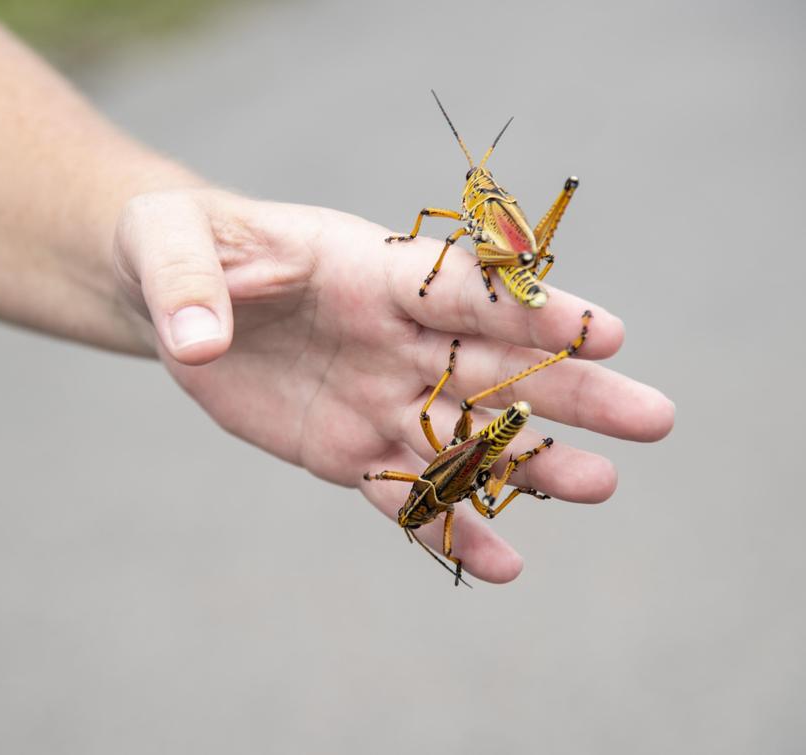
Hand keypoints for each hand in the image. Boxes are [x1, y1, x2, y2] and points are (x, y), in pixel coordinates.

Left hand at [113, 189, 673, 583]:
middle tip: (652, 419)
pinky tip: (502, 565)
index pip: (461, 288)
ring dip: (528, 462)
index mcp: (366, 270)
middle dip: (568, 390)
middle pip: (492, 365)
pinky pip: (405, 491)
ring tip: (597, 489)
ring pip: (465, 433)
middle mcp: (391, 337)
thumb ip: (190, 287)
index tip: (605, 331)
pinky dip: (449, 525)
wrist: (173, 297)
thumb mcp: (169, 245)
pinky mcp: (346, 448)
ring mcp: (376, 396)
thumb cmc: (181, 246)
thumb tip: (197, 344)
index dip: (529, 309)